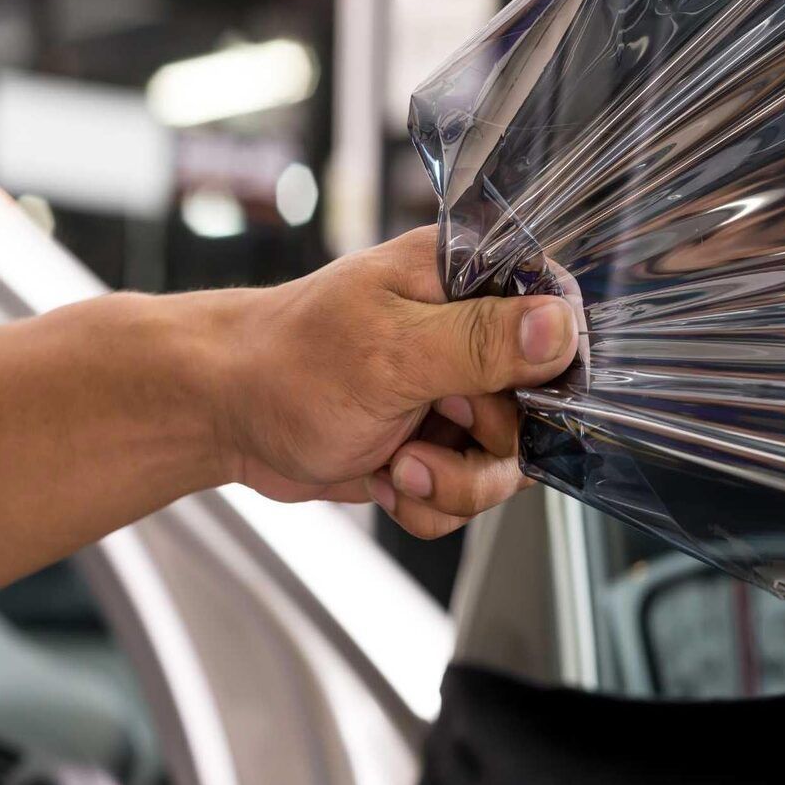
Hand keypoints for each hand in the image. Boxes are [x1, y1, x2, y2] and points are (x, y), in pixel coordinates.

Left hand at [217, 226, 579, 537]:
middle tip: (430, 428)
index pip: (560, 317)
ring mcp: (458, 394)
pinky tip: (385, 476)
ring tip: (396, 464)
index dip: (551, 374)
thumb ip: (481, 341)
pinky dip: (428, 502)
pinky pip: (469, 493)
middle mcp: (472, 336)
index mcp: (467, 283)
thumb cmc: (287, 363)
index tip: (508, 400)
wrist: (224, 414)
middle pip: (541, 412)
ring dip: (452, 485)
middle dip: (484, 448)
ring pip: (507, 466)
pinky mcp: (438, 443)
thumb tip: (561, 329)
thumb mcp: (389, 352)